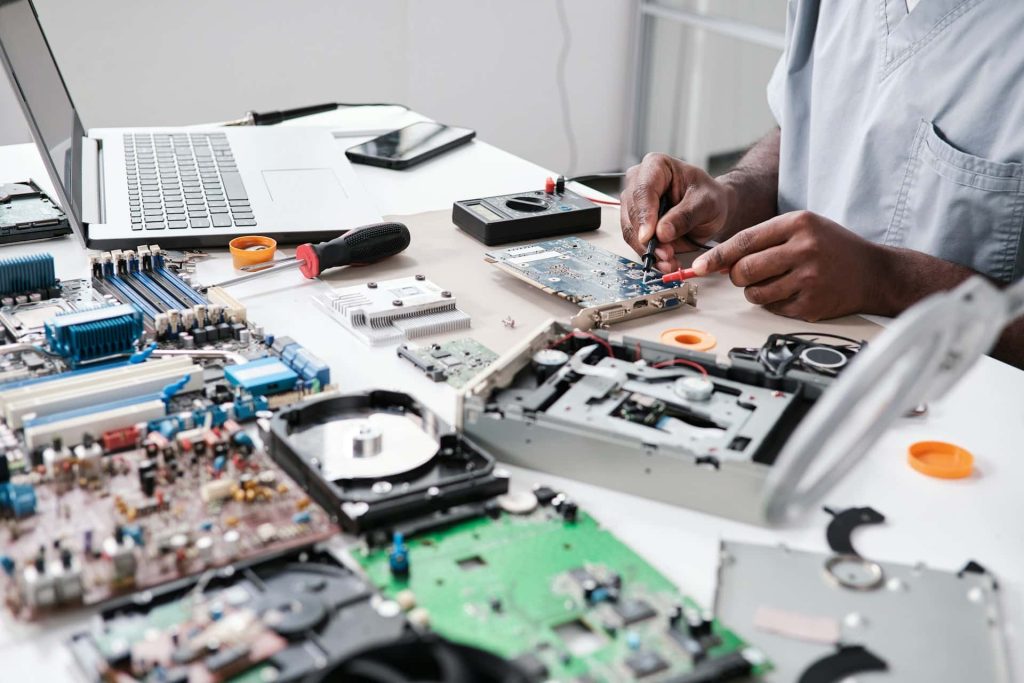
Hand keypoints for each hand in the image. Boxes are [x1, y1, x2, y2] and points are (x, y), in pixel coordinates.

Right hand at [620, 153, 733, 272]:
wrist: (711, 211)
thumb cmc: (710, 199)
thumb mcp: (706, 204)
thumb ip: (685, 216)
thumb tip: (662, 233)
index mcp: (656, 165)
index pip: (643, 190)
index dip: (644, 214)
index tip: (649, 236)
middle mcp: (639, 182)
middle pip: (632, 212)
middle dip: (647, 238)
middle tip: (666, 254)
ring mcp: (634, 203)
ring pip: (630, 230)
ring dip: (648, 250)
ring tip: (669, 261)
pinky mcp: (634, 223)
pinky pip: (635, 241)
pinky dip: (649, 255)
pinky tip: (665, 262)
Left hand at [691, 210, 886, 320]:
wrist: (875, 272)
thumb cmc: (833, 247)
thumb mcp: (803, 227)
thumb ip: (764, 238)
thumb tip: (721, 260)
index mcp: (798, 224)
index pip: (744, 241)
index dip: (716, 257)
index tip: (698, 266)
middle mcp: (803, 249)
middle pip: (744, 270)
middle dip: (737, 276)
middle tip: (747, 274)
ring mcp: (809, 279)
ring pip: (755, 293)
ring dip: (755, 291)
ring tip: (774, 281)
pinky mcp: (811, 304)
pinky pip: (773, 308)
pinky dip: (775, 303)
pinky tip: (793, 291)